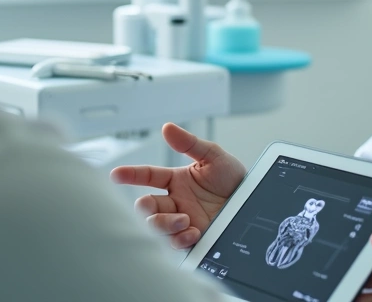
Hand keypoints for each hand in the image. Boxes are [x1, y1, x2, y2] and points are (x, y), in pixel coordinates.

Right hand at [110, 122, 245, 248]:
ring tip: (185, 220)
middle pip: (145, 206)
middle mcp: (175, 201)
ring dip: (165, 225)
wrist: (254, 204)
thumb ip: (190, 143)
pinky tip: (193, 232)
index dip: (131, 174)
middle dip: (147, 208)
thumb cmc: (235, 180)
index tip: (117, 174)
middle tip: (166, 207)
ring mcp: (182, 221)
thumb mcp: (214, 157)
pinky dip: (179, 239)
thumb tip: (168, 128)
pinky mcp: (191, 239)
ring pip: (155, 226)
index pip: (148, 176)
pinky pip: (173, 244)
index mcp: (177, 180)